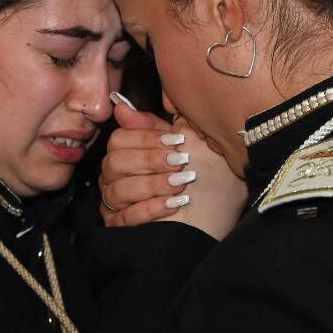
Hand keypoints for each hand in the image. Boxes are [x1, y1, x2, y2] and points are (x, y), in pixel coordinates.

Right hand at [99, 93, 244, 240]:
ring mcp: (116, 204)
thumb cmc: (205, 182)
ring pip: (117, 190)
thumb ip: (158, 124)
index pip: (119, 139)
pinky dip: (149, 209)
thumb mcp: (188, 147)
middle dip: (150, 161)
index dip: (146, 138)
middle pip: (114, 162)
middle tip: (180, 163)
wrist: (218, 222)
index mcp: (130, 154)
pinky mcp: (120, 228)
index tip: (177, 141)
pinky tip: (173, 204)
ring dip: (152, 185)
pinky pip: (123, 218)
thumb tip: (122, 104)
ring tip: (180, 185)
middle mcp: (117, 178)